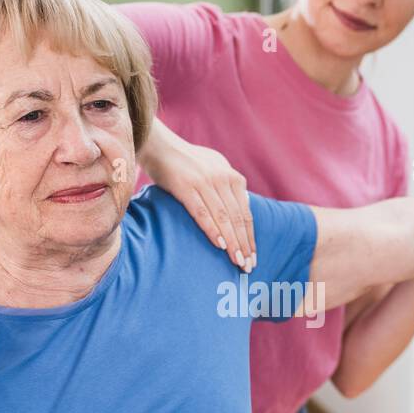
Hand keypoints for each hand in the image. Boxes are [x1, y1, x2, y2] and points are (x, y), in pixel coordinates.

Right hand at [145, 135, 255, 271]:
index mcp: (232, 177)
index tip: (253, 257)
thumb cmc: (188, 162)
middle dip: (244, 245)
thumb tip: (243, 206)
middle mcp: (222, 179)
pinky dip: (213, 230)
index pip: (245, 214)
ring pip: (223, 218)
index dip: (250, 238)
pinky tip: (220, 245)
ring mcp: (204, 182)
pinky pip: (202, 212)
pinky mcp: (186, 186)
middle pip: (237, 218)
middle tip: (248, 266)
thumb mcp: (216, 169)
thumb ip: (229, 186)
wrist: (160, 146)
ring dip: (232, 242)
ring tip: (237, 261)